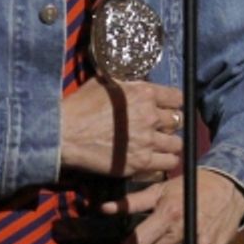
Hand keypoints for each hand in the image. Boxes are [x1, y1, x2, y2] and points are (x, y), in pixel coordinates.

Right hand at [59, 77, 183, 177]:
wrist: (66, 133)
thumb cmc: (81, 106)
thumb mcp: (104, 83)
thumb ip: (125, 83)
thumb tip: (132, 81)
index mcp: (144, 93)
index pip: (177, 97)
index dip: (174, 103)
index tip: (169, 107)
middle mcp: (150, 116)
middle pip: (178, 120)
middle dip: (170, 123)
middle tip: (160, 127)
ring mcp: (147, 141)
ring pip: (177, 143)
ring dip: (169, 143)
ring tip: (160, 144)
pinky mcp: (141, 162)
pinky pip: (169, 162)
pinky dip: (165, 160)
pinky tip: (156, 158)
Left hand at [101, 168, 243, 243]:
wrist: (229, 188)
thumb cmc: (189, 187)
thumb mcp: (160, 188)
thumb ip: (132, 202)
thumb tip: (103, 208)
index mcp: (169, 214)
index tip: (130, 243)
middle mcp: (185, 232)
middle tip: (149, 241)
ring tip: (169, 239)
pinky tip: (186, 242)